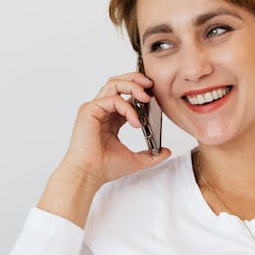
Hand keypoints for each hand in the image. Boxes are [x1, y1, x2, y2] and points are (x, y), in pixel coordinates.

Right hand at [59, 72, 171, 188]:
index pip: (125, 95)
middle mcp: (101, 110)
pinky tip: (136, 121)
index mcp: (110, 118)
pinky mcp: (89, 111)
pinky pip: (112, 99)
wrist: (89, 175)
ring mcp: (94, 109)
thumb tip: (166, 151)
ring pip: (113, 84)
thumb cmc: (104, 168)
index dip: (140, 91)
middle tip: (151, 85)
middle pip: (118, 83)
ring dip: (132, 86)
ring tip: (146, 97)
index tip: (154, 94)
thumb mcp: (135, 160)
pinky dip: (127, 107)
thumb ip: (151, 155)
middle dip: (135, 79)